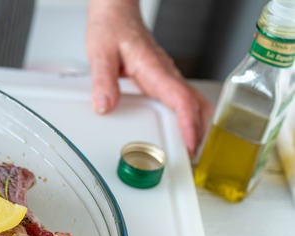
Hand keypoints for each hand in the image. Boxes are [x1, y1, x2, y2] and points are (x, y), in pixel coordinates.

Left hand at [85, 0, 212, 154]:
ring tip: (186, 149)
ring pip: (192, 102)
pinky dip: (185, 117)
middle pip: (196, 104)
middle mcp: (165, 73)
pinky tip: (176, 129)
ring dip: (194, 125)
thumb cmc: (111, 28)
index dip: (188, 124)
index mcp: (155, 68)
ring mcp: (165, 76)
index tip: (189, 144)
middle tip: (190, 158)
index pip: (180, 99)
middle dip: (197, 132)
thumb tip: (104, 106)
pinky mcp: (160, 78)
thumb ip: (103, 81)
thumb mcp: (100, 53)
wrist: (115, 12)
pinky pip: (180, 99)